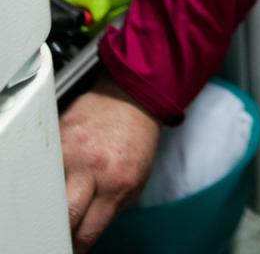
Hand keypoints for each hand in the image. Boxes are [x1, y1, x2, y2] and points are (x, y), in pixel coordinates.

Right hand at [59, 74, 159, 251]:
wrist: (133, 95)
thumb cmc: (137, 137)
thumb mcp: (138, 178)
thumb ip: (114, 206)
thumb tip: (90, 230)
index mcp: (117, 183)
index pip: (87, 232)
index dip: (78, 246)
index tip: (74, 246)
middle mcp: (93, 168)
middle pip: (65, 215)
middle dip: (62, 228)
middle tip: (63, 227)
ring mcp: (73, 150)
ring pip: (49, 190)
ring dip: (54, 198)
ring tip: (63, 195)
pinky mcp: (60, 134)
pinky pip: (46, 163)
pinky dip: (49, 172)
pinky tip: (59, 171)